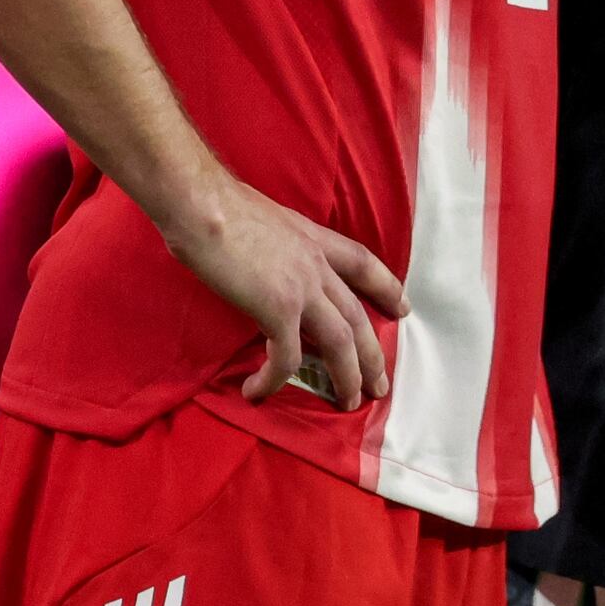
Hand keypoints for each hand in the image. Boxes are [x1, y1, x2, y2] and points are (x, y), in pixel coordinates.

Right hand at [150, 166, 404, 407]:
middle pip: (358, 316)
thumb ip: (276, 244)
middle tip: (380, 385)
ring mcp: (302, 288)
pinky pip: (286, 358)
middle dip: (373, 355)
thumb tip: (263, 261)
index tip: (403, 308)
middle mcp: (316, 265)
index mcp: (313, 239)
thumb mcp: (265, 219)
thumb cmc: (216, 204)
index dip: (387, 287)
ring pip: (340, 343)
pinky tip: (257, 390)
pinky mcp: (278, 309)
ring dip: (347, 377)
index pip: (363, 264)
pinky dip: (274, 380)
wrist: (201, 203)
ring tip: (348, 402)